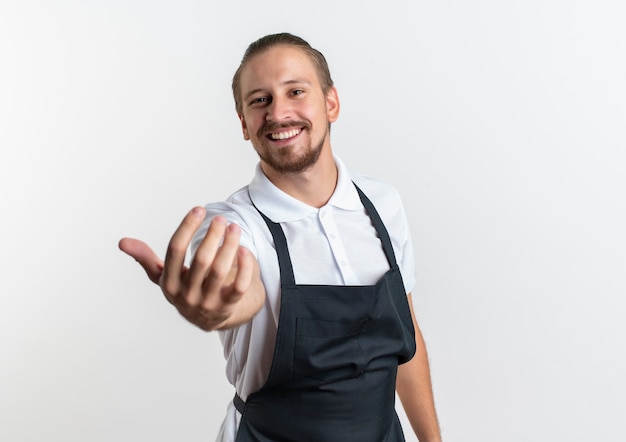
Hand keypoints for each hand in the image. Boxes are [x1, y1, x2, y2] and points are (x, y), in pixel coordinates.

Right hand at [119, 207, 264, 330]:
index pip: (175, 250)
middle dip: (212, 235)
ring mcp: (208, 302)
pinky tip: (245, 249)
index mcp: (168, 283)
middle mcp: (187, 294)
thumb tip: (122, 242)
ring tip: (235, 228)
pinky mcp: (228, 306)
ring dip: (230, 246)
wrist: (209, 319)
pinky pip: (239, 286)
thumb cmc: (185, 289)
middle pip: (201, 259)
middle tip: (221, 219)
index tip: (199, 209)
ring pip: (221, 270)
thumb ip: (146, 259)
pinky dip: (244, 267)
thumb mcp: (163, 277)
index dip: (187, 227)